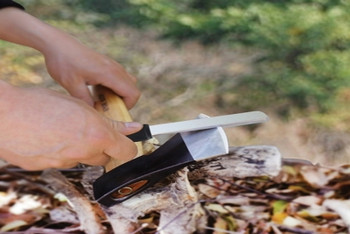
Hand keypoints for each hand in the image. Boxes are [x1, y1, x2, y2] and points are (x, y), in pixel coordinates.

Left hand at [0, 7, 139, 107]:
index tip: (112, 111)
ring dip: (118, 94)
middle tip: (105, 106)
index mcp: (109, 74)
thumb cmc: (63, 62)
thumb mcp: (72, 85)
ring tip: (100, 97)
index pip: (133, 93)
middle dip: (123, 102)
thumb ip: (86, 101)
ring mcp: (112, 64)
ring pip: (127, 83)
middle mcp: (115, 68)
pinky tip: (96, 88)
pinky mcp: (107, 64)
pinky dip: (113, 87)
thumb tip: (95, 113)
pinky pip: (119, 78)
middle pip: (133, 89)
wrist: (57, 43)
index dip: (128, 106)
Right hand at [0, 81, 141, 169]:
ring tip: (62, 129)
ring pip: (81, 159)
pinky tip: (47, 137)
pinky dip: (59, 152)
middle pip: (104, 157)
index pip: (127, 152)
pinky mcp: (46, 168)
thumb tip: (133, 127)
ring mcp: (64, 163)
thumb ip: (109, 122)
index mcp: (97, 136)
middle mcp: (84, 153)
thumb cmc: (41, 103)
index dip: (128, 146)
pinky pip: (60, 161)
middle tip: (88, 130)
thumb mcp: (80, 106)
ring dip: (79, 148)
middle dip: (101, 146)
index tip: (125, 142)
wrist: (3, 113)